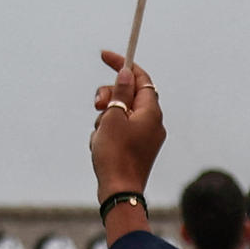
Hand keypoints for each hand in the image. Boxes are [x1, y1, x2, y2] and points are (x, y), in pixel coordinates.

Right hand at [90, 50, 164, 203]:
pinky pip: (120, 130)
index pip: (140, 77)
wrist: (118, 192)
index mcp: (151, 112)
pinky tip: (100, 146)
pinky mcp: (137, 149)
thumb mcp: (113, 118)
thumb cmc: (116, 154)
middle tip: (97, 105)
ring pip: (120, 113)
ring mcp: (146, 137)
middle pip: (129, 95)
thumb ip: (119, 93)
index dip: (123, 64)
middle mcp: (152, 122)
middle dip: (109, 97)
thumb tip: (126, 74)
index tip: (104, 56)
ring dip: (105, 119)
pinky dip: (107, 132)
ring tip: (99, 136)